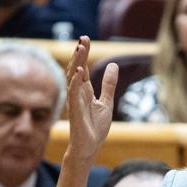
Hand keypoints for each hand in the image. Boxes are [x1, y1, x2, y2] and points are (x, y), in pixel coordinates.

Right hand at [63, 36, 116, 164]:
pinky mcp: (75, 112)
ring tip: (80, 49)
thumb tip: (113, 65)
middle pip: (76, 68)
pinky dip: (75, 82)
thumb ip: (108, 85)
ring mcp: (75, 101)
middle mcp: (77, 93)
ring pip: (73, 78)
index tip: (85, 39)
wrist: (90, 148)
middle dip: (79, 54)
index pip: (83, 67)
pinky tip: (78, 72)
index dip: (84, 53)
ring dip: (76, 63)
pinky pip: (73, 95)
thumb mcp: (106, 102)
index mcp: (84, 90)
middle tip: (83, 38)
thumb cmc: (94, 128)